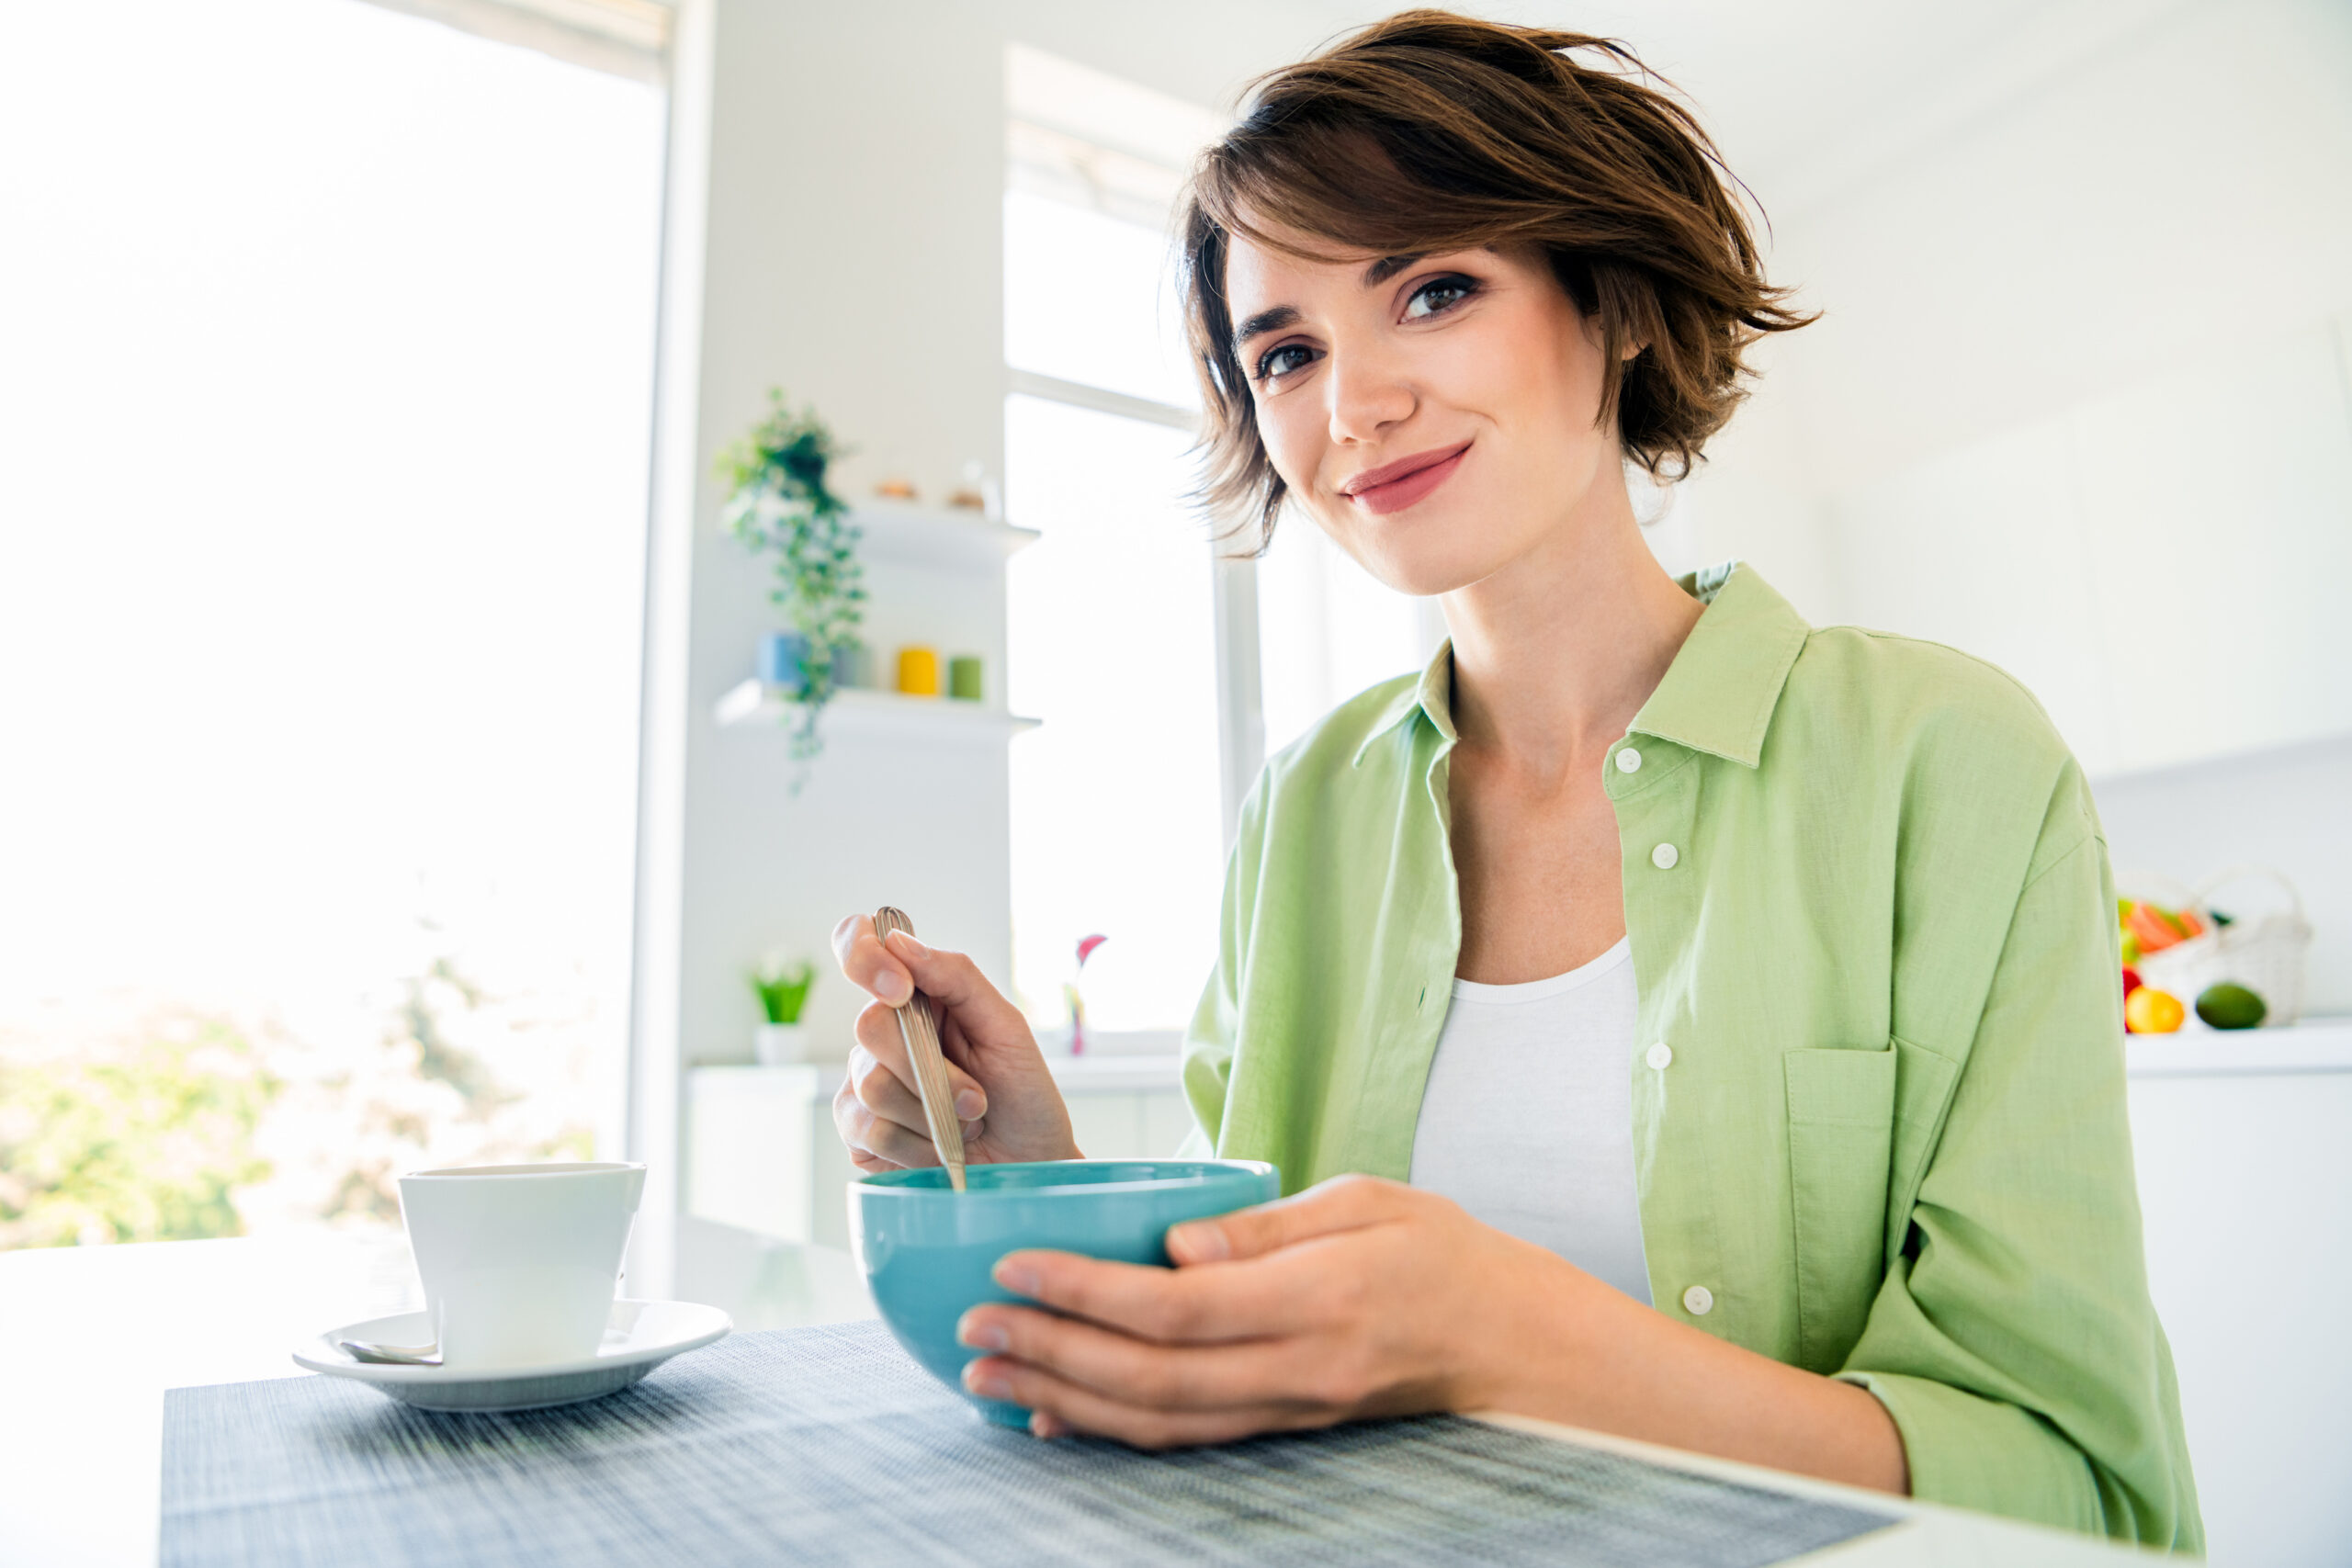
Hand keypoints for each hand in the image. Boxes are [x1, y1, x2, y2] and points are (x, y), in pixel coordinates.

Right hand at [829, 913, 1078, 1173]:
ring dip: (934, 1113)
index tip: (901, 989)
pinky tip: (940, 1146)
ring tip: (964, 1122)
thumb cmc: (1021, 1092)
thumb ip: (956, 977)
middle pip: (869, 1028)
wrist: (1028, 1161)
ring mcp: (861, 1084)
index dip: (863, 957)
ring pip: (872, 1086)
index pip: (857, 946)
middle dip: (934, 1070)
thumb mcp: (1005, 1026)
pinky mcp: (858, 1134)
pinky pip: (872, 1133)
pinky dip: (920, 1145)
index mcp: (913, 997)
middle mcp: (880, 1036)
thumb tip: (898, 941)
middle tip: (975, 1095)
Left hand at [951, 1174, 1595, 1446]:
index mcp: (1321, 1296)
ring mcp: (1293, 1409)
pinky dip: (1113, 1434)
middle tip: (972, 1331)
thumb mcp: (1372, 1200)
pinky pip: (1188, 1441)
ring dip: (1063, 1401)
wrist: (1517, 1344)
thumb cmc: (1446, 1253)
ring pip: (1160, 1422)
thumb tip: (1175, 1245)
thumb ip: (1270, 1225)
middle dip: (1051, 1354)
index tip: (1015, 1268)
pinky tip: (1056, 1418)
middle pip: (1152, 1375)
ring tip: (987, 1380)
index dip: (1087, 1293)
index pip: (1179, 1305)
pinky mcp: (1287, 1427)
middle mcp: (1301, 1367)